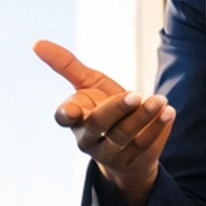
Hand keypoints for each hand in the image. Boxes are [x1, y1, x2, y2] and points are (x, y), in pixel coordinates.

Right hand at [34, 39, 172, 205]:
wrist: (127, 144)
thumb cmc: (102, 106)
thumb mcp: (87, 84)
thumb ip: (66, 65)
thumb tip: (36, 43)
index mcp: (75, 120)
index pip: (64, 118)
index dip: (68, 113)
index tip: (73, 109)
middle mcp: (88, 140)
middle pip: (100, 125)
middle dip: (117, 109)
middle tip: (135, 94)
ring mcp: (111, 155)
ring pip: (126, 137)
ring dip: (144, 118)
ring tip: (160, 100)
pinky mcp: (134, 162)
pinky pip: (146, 146)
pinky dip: (159, 128)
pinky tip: (169, 112)